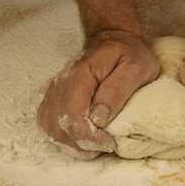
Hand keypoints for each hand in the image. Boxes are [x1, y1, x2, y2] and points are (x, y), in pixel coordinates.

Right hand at [37, 31, 159, 159]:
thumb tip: (99, 118)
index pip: (73, 114)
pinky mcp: (54, 99)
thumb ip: (117, 90)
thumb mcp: (136, 67)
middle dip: (84, 144)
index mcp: (80, 74)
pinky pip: (49, 125)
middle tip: (107, 145)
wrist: (115, 40)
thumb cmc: (129, 54)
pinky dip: (63, 138)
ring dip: (73, 144)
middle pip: (59, 126)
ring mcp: (54, 92)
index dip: (89, 136)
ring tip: (96, 146)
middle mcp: (61, 84)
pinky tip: (82, 140)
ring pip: (51, 129)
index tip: (110, 143)